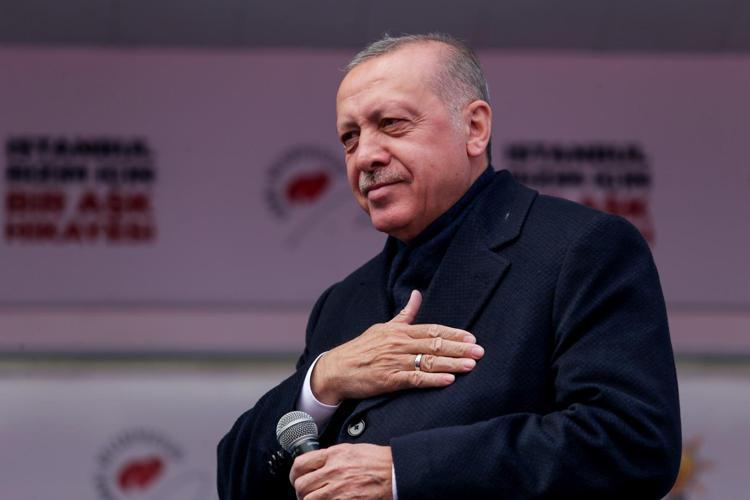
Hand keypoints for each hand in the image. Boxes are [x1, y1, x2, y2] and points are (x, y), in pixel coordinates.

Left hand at [290, 443, 392, 499]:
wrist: (395, 472)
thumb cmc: (377, 460)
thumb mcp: (351, 450)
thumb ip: (331, 457)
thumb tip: (317, 465)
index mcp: (333, 455)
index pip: (301, 464)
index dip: (294, 474)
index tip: (296, 478)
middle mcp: (333, 471)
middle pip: (302, 485)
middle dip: (301, 491)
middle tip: (306, 493)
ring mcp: (338, 490)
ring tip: (317, 499)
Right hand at [311, 290, 483, 403]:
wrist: (336, 369)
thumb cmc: (360, 348)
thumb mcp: (382, 327)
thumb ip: (404, 314)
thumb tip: (417, 294)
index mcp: (399, 331)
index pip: (432, 330)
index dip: (453, 334)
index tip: (471, 337)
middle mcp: (399, 344)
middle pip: (435, 345)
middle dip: (459, 348)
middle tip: (480, 351)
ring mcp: (395, 361)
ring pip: (428, 361)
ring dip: (452, 364)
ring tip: (471, 366)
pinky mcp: (389, 379)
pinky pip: (415, 379)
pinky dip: (432, 379)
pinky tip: (448, 380)